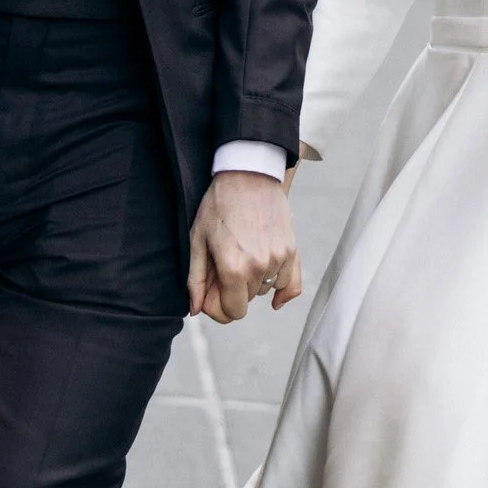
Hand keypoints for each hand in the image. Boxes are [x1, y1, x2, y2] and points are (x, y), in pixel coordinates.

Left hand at [188, 170, 299, 322]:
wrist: (249, 175)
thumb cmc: (219, 205)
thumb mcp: (198, 240)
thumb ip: (196, 279)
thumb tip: (197, 309)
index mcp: (233, 268)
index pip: (233, 312)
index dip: (220, 308)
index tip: (213, 292)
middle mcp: (259, 267)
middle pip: (247, 301)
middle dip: (233, 292)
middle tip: (223, 269)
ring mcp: (278, 258)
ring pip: (264, 290)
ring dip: (253, 283)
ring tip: (242, 257)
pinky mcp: (291, 250)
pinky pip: (289, 283)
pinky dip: (279, 286)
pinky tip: (274, 296)